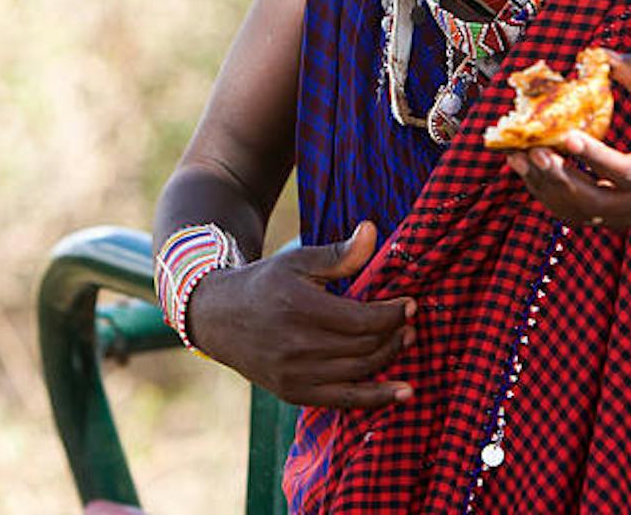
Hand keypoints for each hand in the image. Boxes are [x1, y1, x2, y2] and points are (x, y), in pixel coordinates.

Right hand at [186, 221, 415, 408]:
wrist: (219, 317)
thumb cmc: (266, 282)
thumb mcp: (298, 260)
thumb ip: (339, 253)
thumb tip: (371, 229)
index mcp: (300, 308)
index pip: (361, 319)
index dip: (392, 314)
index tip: (410, 303)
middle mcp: (296, 346)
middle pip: (364, 347)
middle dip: (394, 334)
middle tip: (412, 322)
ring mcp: (294, 375)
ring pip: (358, 372)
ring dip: (389, 358)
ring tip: (407, 340)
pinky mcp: (293, 394)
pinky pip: (343, 401)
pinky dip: (376, 398)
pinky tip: (404, 392)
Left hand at [505, 51, 630, 227]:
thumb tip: (598, 54)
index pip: (627, 172)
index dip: (595, 157)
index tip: (566, 134)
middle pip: (598, 203)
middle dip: (560, 178)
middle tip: (532, 151)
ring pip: (583, 215)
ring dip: (547, 189)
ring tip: (519, 160)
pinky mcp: (617, 221)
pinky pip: (579, 217)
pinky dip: (552, 197)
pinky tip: (531, 172)